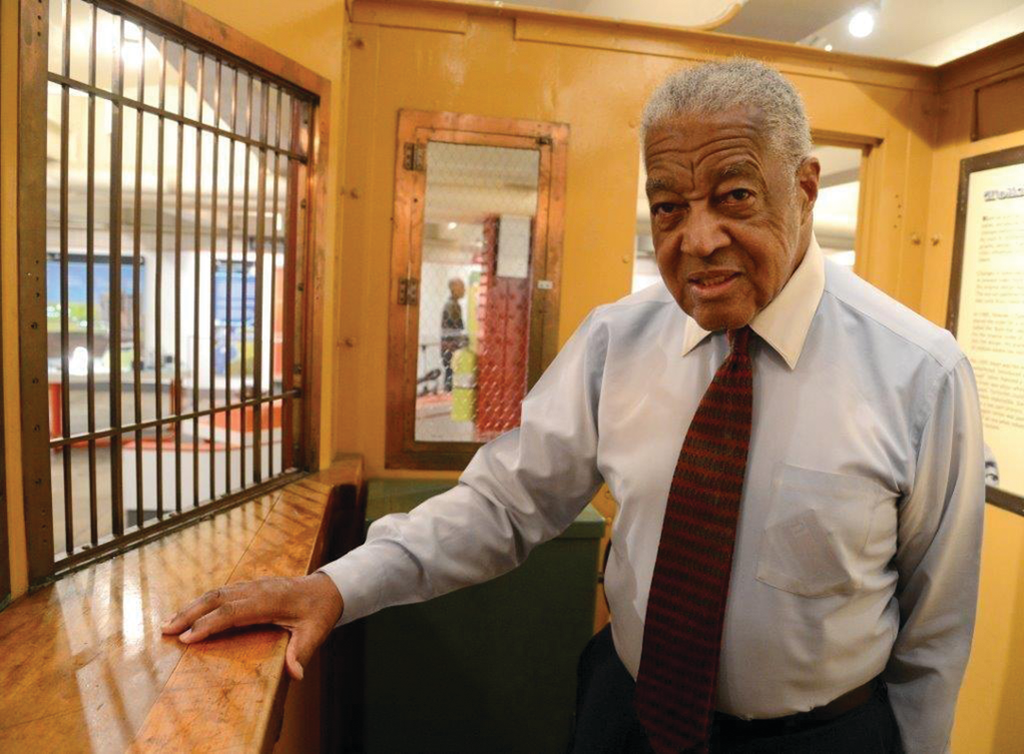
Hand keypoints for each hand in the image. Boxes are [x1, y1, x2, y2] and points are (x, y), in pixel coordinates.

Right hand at [161, 572, 344, 680]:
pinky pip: (222, 593)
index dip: (209, 624)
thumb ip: (303, 652)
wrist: (326, 589)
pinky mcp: (249, 587)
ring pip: (216, 593)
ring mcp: (252, 585)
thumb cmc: (319, 612)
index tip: (188, 639)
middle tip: (165, 630)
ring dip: (191, 607)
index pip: (233, 612)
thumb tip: (295, 674)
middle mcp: (257, 589)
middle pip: (217, 599)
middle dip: (190, 614)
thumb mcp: (316, 633)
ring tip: (168, 623)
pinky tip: (188, 614)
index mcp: (269, 600)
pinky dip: (202, 603)